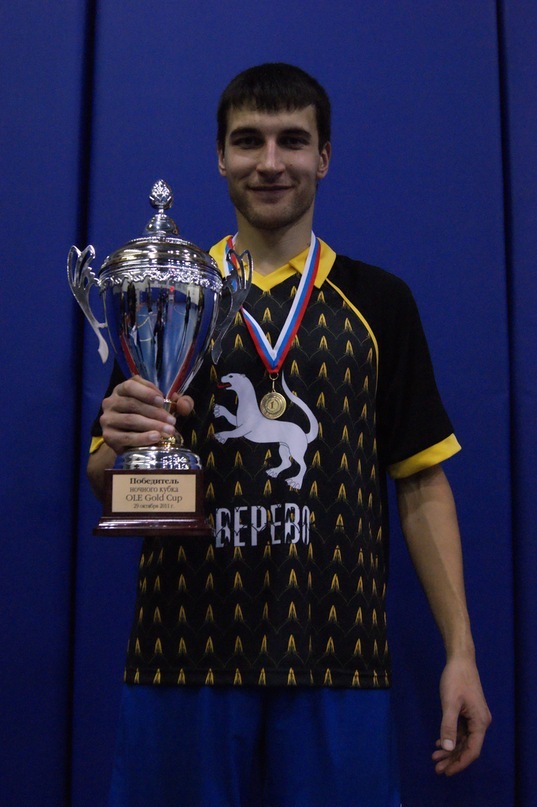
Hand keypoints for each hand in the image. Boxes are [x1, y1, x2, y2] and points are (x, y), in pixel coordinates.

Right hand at [100, 375, 193, 454]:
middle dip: (156, 412)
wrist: (128, 441)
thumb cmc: (146, 419)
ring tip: (168, 431)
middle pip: (133, 404)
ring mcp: (108, 419)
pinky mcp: (108, 436)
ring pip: (131, 420)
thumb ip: (177, 403)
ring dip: (152, 425)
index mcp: (122, 390)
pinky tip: (155, 437)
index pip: (131, 385)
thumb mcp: (162, 408)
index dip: (146, 392)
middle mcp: (111, 402)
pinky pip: (126, 437)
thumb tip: (184, 403)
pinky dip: (142, 438)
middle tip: (172, 421)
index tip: (162, 401)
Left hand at [432, 655, 490, 775]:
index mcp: (480, 722)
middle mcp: (480, 723)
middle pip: (468, 747)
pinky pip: (461, 731)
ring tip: (435, 758)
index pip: (472, 750)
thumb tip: (447, 748)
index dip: (460, 763)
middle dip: (452, 759)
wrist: (460, 660)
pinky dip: (451, 738)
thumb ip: (448, 726)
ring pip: (463, 740)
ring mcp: (474, 718)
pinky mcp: (468, 712)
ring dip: (450, 749)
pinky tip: (438, 743)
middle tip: (437, 769)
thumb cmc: (456, 679)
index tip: (446, 772)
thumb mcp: (450, 703)